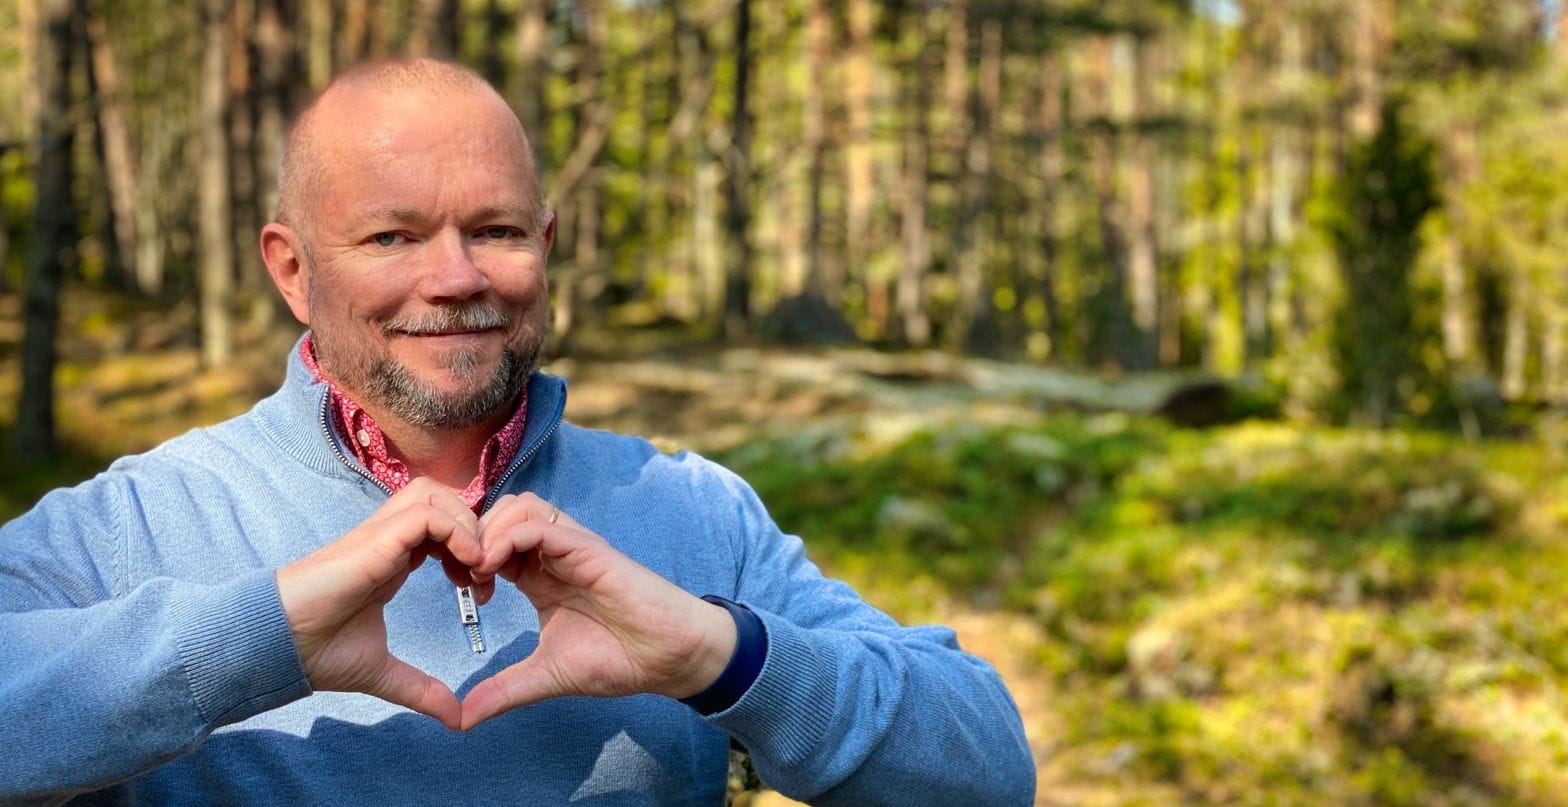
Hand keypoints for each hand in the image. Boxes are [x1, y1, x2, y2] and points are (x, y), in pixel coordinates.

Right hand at [276, 478, 489, 728]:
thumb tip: (455, 718)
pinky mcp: (374, 540)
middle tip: (484, 575)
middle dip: (474, 528)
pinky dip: (456, 531)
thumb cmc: (315, 652)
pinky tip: (467, 567)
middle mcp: (387, 539)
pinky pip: (426, 514)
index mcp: (391, 559)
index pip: (442, 526)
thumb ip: (420, 688)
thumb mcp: (381, 672)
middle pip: (443, 498)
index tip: (481, 591)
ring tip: (477, 568)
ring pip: (436, 494)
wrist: (276, 649)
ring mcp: (379, 535)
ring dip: (467, 525)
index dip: (471, 549)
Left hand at [459, 493, 736, 729]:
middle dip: (470, 536)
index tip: (459, 590)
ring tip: (478, 571)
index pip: (493, 543)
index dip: (467, 557)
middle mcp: (554, 554)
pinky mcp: (587, 548)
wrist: (669, 658)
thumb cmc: (619, 658)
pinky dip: (508, 537)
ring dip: (488, 531)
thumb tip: (462, 719)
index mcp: (541, 576)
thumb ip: (505, 691)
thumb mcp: (547, 675)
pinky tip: (493, 568)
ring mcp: (571, 547)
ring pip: (518, 507)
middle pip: (500, 513)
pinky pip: (540, 524)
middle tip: (461, 575)